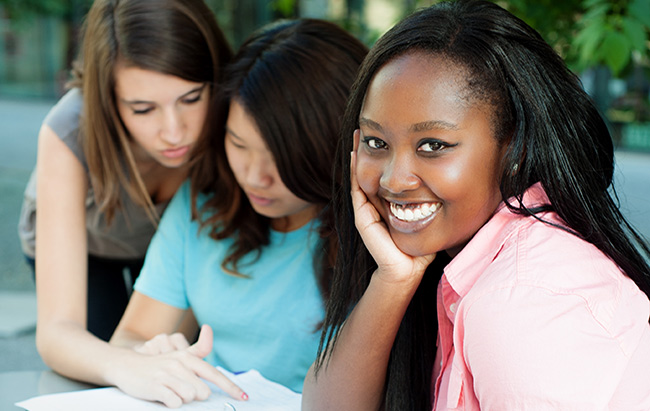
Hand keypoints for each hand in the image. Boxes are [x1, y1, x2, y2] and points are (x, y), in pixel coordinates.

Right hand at [112, 325, 247, 407]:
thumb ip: (199, 349)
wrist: (127, 366)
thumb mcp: (180, 355)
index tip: (244, 397)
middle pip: (202, 391)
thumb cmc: (159, 365)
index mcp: (188, 357)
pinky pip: (174, 403)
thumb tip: (209, 329)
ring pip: (189, 397)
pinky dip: (171, 403)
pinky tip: (163, 396)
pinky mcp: (156, 386)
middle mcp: (180, 364)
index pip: (214, 374)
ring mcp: (167, 375)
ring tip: (170, 391)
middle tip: (180, 389)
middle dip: (194, 395)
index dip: (231, 387)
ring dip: (182, 399)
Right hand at [351, 130, 435, 285]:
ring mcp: (366, 210)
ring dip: (360, 154)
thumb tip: (464, 180)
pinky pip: (357, 190)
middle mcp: (375, 203)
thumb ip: (436, 201)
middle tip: (369, 123)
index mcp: (389, 202)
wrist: (408, 270)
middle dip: (371, 147)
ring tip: (361, 133)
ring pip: (360, 175)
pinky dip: (354, 171)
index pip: (385, 172)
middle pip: (370, 169)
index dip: (385, 152)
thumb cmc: (422, 246)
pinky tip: (355, 155)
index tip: (390, 131)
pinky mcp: (363, 218)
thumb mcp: (431, 216)